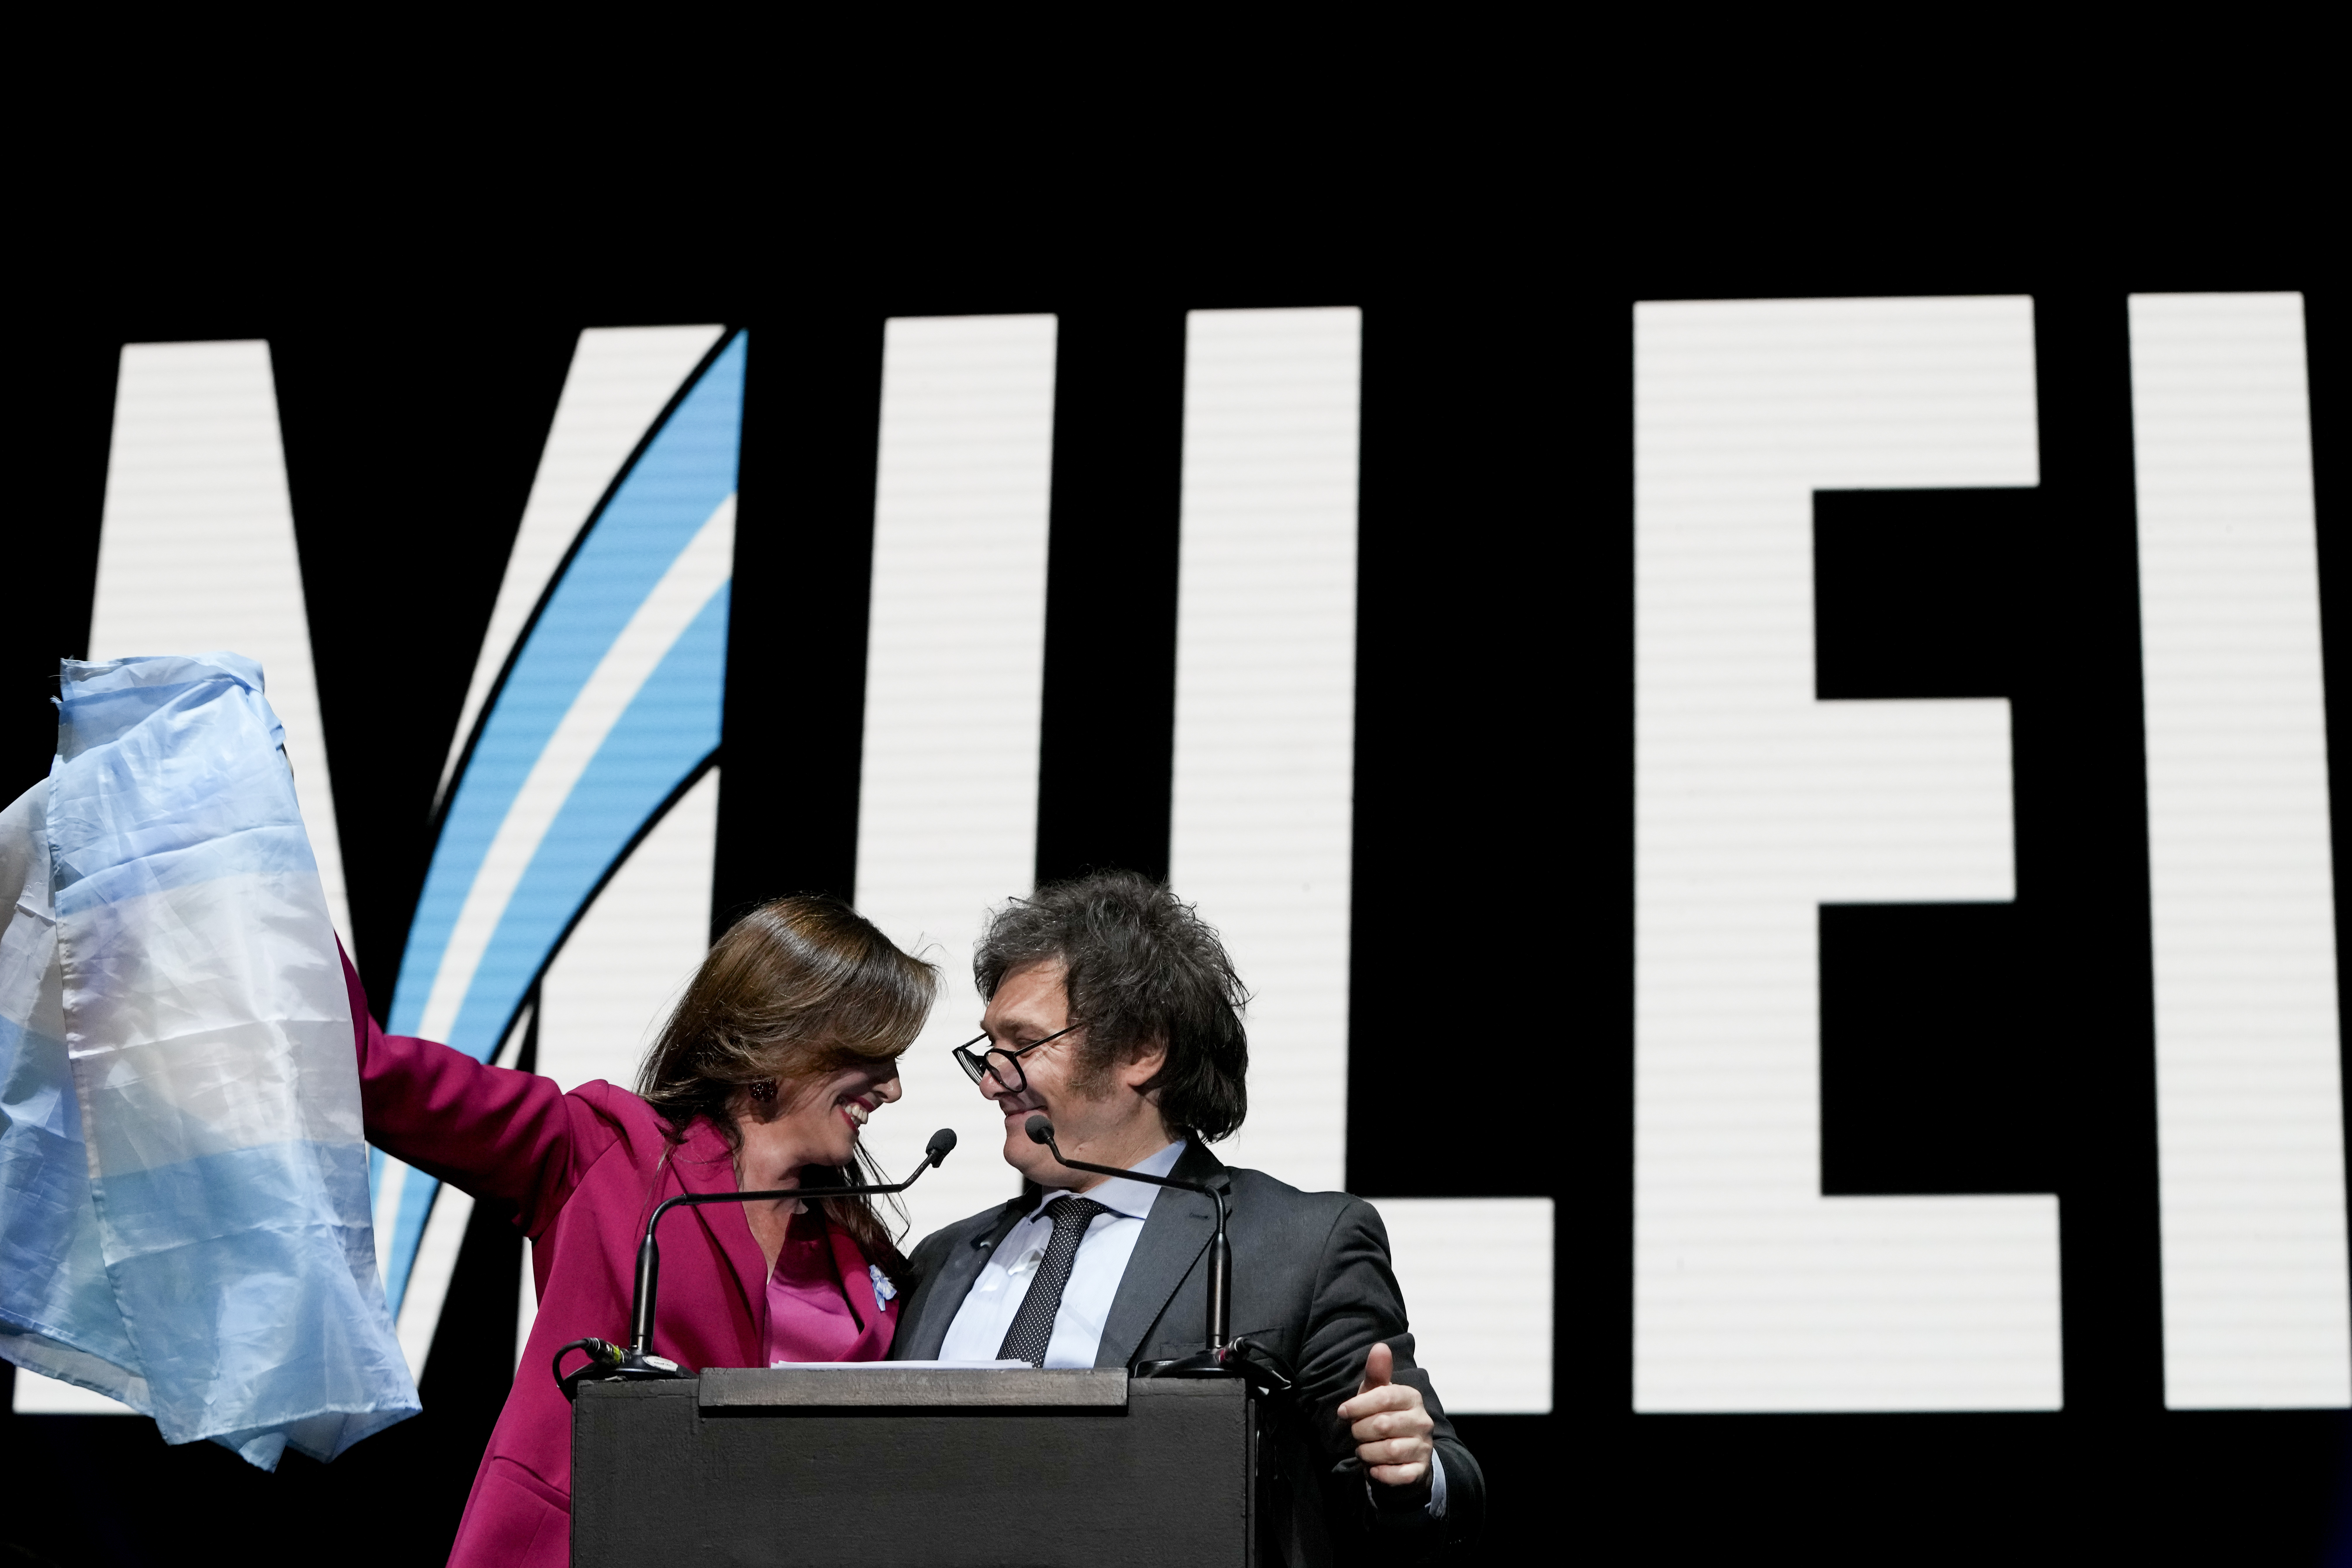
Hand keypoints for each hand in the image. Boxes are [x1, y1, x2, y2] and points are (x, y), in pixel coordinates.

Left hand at [1336, 1341, 1433, 1490]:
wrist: (1403, 1457)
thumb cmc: (1384, 1418)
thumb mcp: (1377, 1396)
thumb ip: (1377, 1374)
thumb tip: (1380, 1346)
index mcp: (1412, 1397)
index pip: (1384, 1396)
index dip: (1358, 1405)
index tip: (1342, 1412)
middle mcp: (1423, 1421)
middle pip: (1382, 1425)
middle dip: (1360, 1431)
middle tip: (1355, 1434)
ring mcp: (1424, 1446)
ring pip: (1388, 1450)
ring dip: (1367, 1453)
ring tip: (1363, 1450)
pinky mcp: (1420, 1470)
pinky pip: (1397, 1475)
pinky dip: (1380, 1473)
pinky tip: (1374, 1469)